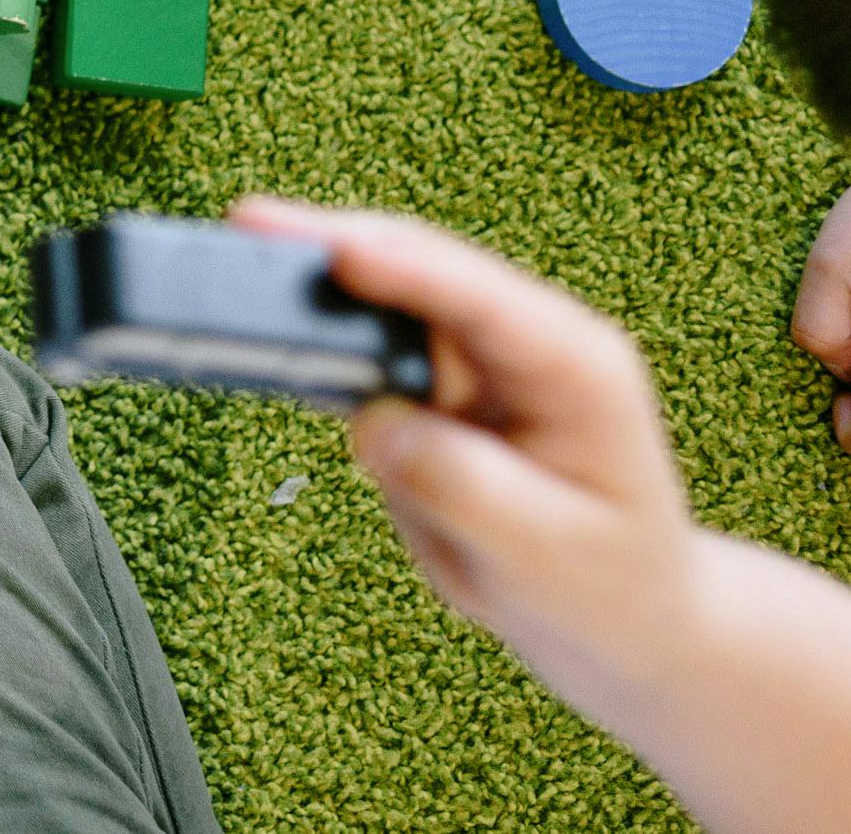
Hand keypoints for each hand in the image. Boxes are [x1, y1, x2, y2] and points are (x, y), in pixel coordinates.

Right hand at [231, 199, 704, 712]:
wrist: (619, 623)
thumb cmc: (605, 587)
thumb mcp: (548, 553)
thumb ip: (465, 487)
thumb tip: (375, 424)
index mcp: (575, 366)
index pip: (482, 298)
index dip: (407, 266)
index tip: (338, 249)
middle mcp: (521, 344)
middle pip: (417, 271)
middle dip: (331, 246)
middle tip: (247, 227)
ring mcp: (469, 361)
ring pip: (376, 301)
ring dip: (311, 286)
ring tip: (231, 274)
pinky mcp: (426, 388)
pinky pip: (357, 349)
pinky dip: (308, 338)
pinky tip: (256, 329)